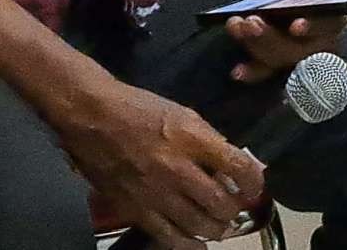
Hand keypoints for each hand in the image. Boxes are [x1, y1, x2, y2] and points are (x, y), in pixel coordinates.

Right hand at [49, 76, 264, 247]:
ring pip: (200, 226)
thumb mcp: (183, 114)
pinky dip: (189, 244)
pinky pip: (170, 238)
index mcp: (193, 139)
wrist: (91, 117)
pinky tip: (196, 243)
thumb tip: (236, 163)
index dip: (254, 182)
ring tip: (217, 223)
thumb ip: (210, 141)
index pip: (238, 167)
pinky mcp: (135, 210)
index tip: (254, 187)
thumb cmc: (140, 109)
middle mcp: (178, 169)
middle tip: (233, 206)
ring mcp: (156, 193)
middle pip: (222, 204)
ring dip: (216, 228)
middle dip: (234, 209)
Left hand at [228, 0, 343, 83]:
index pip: (328, 25)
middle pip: (300, 50)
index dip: (314, 27)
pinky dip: (251, 71)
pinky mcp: (275, 61)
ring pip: (278, 60)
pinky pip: (264, 71)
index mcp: (331, 15)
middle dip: (273, 38)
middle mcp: (317, 40)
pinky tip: (238, 70)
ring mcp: (295, 53)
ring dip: (256, 45)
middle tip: (253, 21)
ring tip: (237, 24)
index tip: (296, 24)